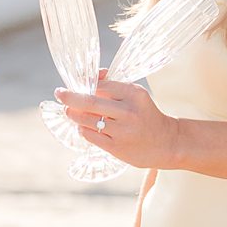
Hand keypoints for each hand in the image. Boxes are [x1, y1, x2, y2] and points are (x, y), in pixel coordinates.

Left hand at [57, 77, 180, 170]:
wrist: (167, 143)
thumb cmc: (146, 115)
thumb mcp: (136, 96)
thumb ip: (113, 87)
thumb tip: (87, 79)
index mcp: (134, 94)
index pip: (100, 85)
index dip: (83, 83)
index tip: (73, 84)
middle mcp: (128, 111)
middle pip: (89, 101)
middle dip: (69, 97)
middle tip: (59, 93)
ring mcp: (122, 131)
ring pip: (86, 120)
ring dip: (74, 115)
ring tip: (70, 112)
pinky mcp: (116, 147)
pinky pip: (90, 136)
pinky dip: (82, 129)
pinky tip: (83, 126)